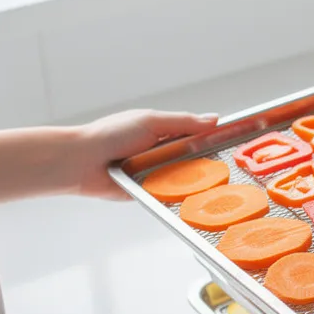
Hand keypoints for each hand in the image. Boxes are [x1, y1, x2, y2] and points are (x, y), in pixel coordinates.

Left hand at [74, 109, 218, 199]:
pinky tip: (185, 193)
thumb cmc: (110, 135)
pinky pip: (170, 193)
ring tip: (207, 182)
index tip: (232, 140)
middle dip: (206, 161)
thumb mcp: (151, 121)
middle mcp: (161, 152)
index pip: (196, 134)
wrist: (82, 162)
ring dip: (191, 179)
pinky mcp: (149, 191)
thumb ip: (183, 122)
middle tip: (224, 165)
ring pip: (185, 178)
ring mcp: (156, 172)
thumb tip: (214, 120)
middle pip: (194, 158)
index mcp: (163, 131)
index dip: (213, 137)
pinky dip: (176, 193)